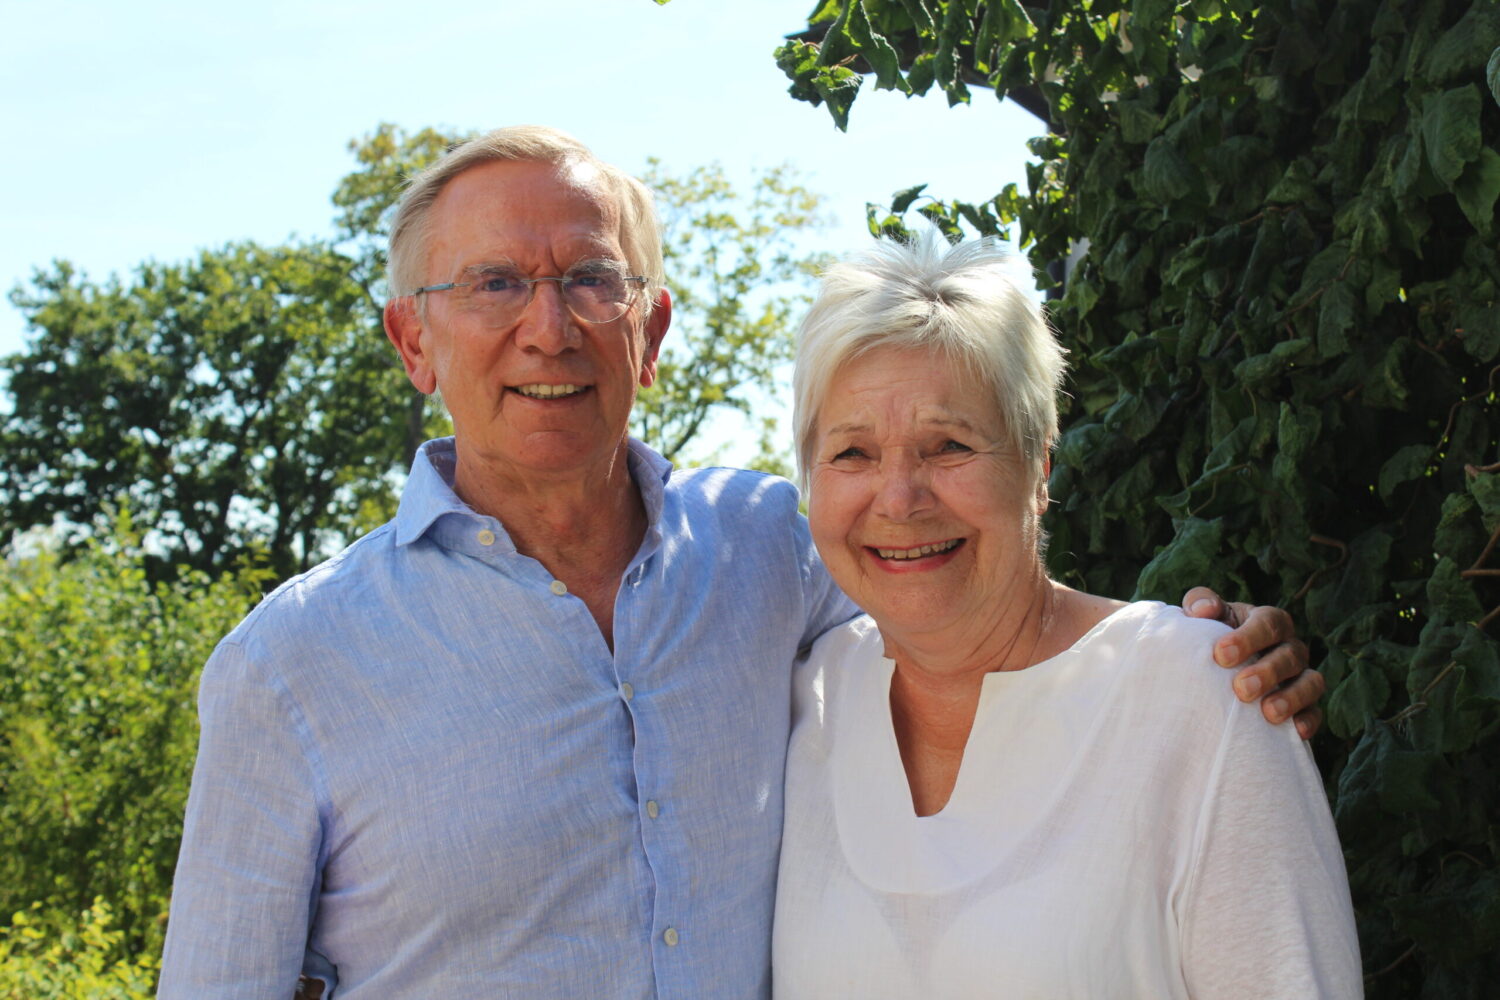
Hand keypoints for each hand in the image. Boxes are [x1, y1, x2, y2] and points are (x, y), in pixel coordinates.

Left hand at [1181, 587, 1322, 739]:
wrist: (1214, 671)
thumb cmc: (1210, 639)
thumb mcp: (1201, 618)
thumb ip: (1199, 604)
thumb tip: (1203, 610)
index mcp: (1267, 622)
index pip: (1269, 622)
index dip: (1249, 637)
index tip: (1221, 655)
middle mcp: (1289, 647)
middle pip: (1291, 654)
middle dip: (1268, 672)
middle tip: (1241, 689)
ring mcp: (1300, 676)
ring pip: (1310, 682)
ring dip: (1292, 697)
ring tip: (1269, 712)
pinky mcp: (1304, 705)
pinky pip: (1315, 712)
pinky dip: (1307, 720)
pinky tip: (1294, 731)